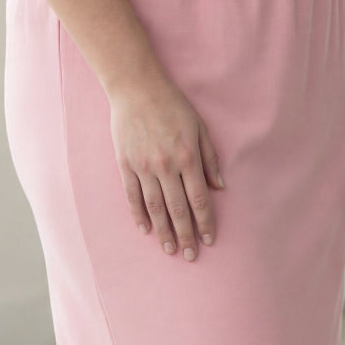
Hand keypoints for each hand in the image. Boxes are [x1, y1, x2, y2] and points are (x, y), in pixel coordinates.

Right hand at [108, 71, 223, 261]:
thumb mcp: (199, 128)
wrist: (136, 89)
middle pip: (178, 209)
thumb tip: (220, 187)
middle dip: (186, 235)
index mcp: (187, 158)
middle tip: (191, 255)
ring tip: (169, 250)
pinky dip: (139, 215)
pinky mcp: (125, 164)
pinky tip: (145, 230)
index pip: (199, 199)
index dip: (205, 222)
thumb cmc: (173, 106)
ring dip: (164, 231)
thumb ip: (210, 159)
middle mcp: (165, 167)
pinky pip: (132, 196)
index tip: (209, 239)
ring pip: (155, 208)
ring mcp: (143, 167)